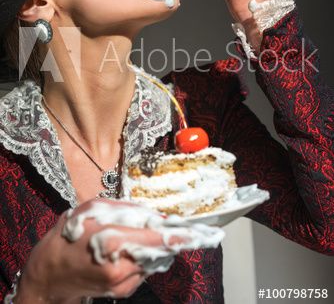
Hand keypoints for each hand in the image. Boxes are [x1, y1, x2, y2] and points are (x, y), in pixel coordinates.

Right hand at [14, 199, 185, 302]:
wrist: (48, 276)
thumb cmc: (67, 237)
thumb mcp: (92, 209)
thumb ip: (126, 210)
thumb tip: (154, 215)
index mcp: (114, 241)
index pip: (158, 239)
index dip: (182, 236)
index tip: (205, 233)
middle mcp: (123, 266)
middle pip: (161, 251)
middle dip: (170, 239)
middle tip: (183, 229)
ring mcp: (123, 283)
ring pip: (154, 260)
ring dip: (156, 247)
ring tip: (141, 235)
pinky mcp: (122, 291)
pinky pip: (144, 269)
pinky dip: (145, 257)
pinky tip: (130, 249)